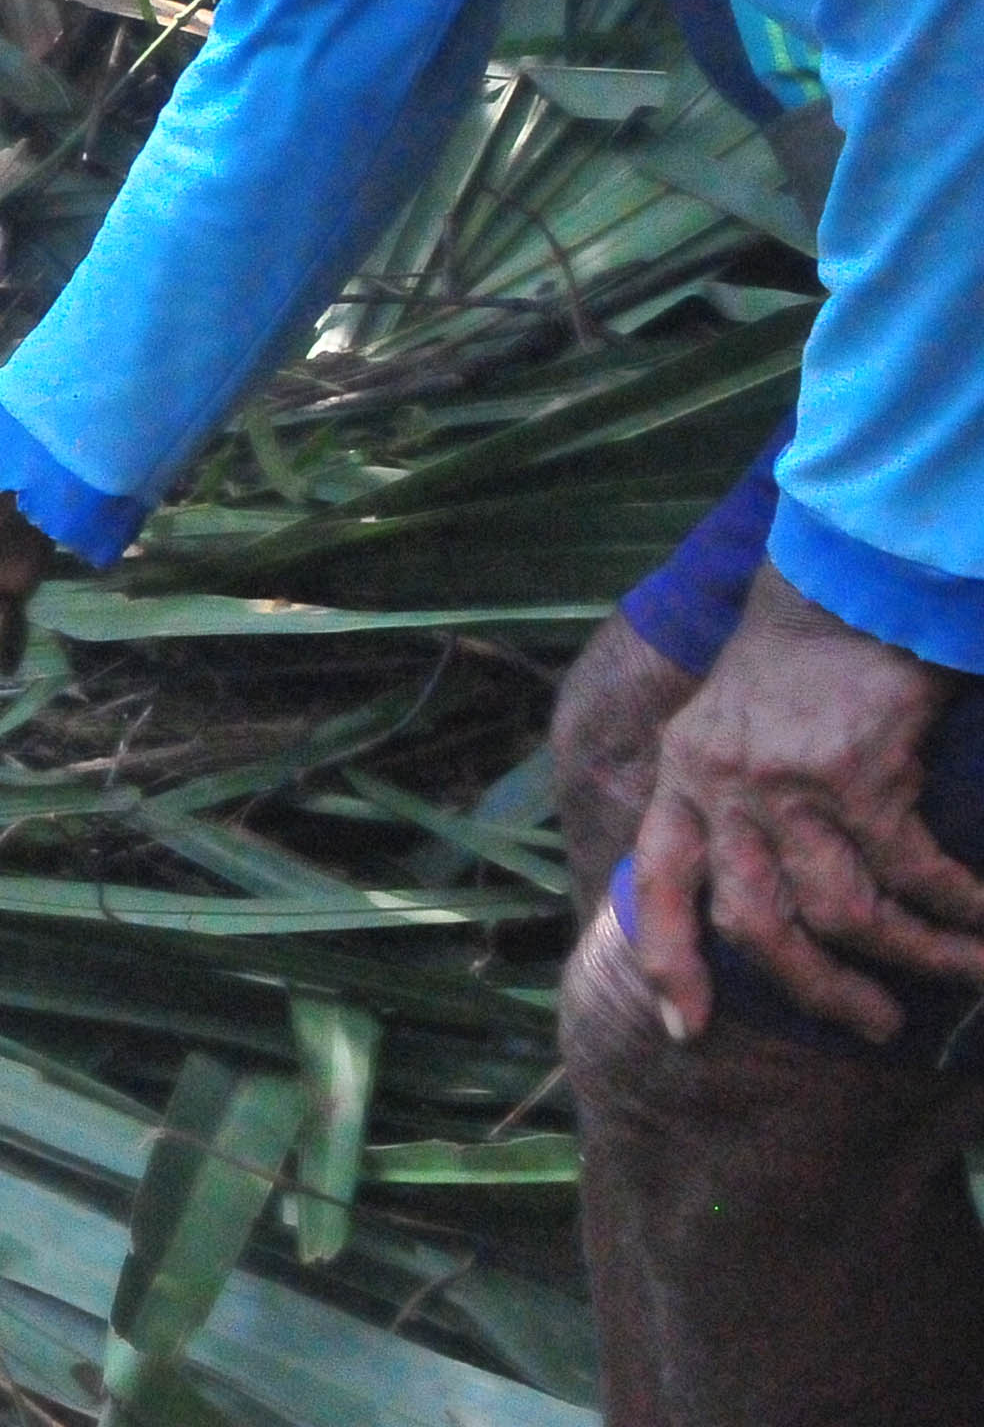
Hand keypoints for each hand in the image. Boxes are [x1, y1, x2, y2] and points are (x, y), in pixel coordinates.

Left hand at [629, 566, 983, 1042]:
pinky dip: (956, 909)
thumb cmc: (799, 663)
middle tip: (876, 1023)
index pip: (657, 882)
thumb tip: (768, 895)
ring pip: (843, 912)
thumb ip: (729, 801)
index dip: (669, 959)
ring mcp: (784, 782)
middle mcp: (720, 785)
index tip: (685, 1029)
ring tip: (965, 973)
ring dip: (913, 956)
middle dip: (818, 990)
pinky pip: (911, 873)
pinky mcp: (854, 773)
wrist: (844, 580)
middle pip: (755, 925)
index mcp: (682, 775)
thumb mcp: (728, 728)